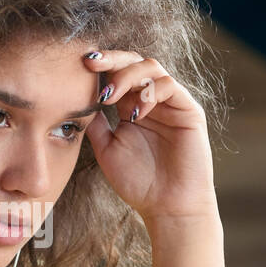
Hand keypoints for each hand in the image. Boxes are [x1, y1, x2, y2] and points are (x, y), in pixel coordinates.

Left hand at [81, 50, 218, 223]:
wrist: (167, 208)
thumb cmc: (138, 183)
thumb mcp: (106, 149)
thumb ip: (95, 124)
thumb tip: (76, 100)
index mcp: (132, 106)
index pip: (117, 73)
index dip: (100, 65)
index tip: (78, 64)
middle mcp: (153, 100)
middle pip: (134, 62)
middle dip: (111, 59)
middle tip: (90, 63)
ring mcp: (172, 103)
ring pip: (151, 68)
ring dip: (127, 76)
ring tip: (108, 97)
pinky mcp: (189, 111)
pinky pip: (170, 86)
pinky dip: (149, 93)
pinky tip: (135, 114)